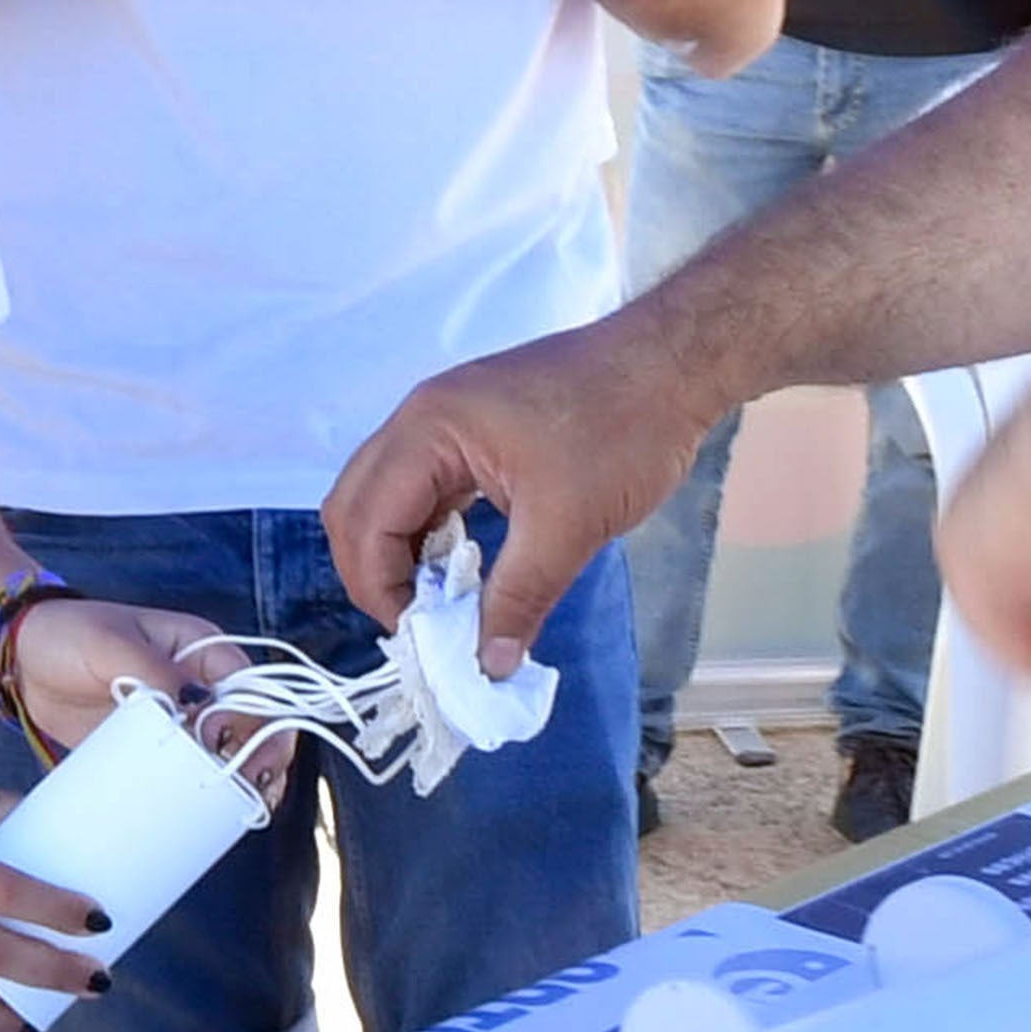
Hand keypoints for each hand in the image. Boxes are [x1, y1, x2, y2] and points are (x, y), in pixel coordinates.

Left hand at [2, 596, 296, 804]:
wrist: (19, 660)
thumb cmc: (66, 636)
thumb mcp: (108, 644)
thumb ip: (151, 670)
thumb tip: (193, 706)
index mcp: (200, 651)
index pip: (252, 686)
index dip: (261, 719)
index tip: (239, 749)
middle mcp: (201, 685)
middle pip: (254, 724)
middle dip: (265, 756)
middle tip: (254, 789)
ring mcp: (180, 721)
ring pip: (231, 753)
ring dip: (245, 782)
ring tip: (243, 810)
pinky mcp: (155, 749)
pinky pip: (189, 774)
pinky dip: (203, 795)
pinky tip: (207, 820)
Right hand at [324, 316, 700, 659]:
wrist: (675, 364)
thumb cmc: (622, 432)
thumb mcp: (568, 527)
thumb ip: (518, 599)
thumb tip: (487, 668)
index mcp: (429, 429)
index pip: (365, 520)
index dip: (380, 588)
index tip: (422, 638)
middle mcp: (421, 418)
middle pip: (355, 505)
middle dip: (374, 573)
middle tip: (418, 625)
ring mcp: (445, 419)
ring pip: (386, 497)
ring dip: (400, 553)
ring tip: (440, 605)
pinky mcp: (474, 430)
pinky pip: (424, 487)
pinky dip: (429, 532)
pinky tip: (461, 567)